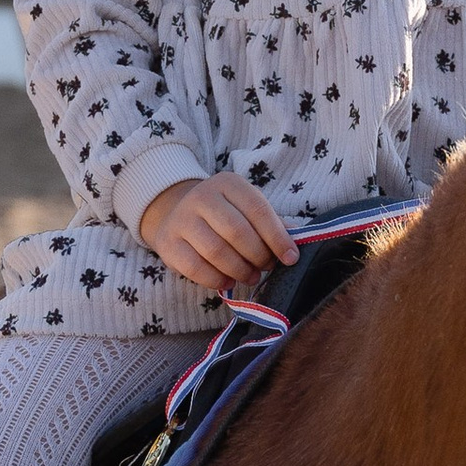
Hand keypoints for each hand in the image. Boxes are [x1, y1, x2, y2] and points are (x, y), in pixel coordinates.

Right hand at [137, 172, 294, 296]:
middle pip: (237, 231)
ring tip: (251, 277)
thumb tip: (298, 239)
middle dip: (258, 255)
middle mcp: (202, 196)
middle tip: (266, 267)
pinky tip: (227, 281)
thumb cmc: (223, 214)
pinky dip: (216, 279)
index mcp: (228, 183)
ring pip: (216, 251)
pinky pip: (195, 268)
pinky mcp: (167, 243)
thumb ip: (272, 223)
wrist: (177, 213)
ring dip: (240, 270)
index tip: (291, 257)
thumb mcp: (247, 209)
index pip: (257, 209)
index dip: (277, 237)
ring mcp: (181, 219)